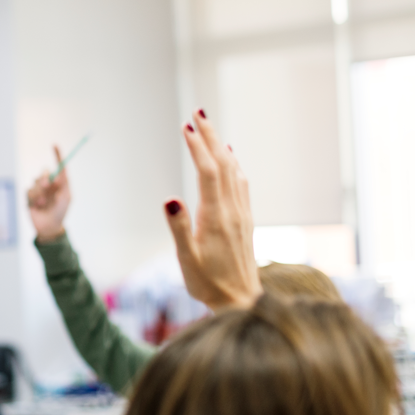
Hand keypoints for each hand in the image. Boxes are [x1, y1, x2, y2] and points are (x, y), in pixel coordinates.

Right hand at [27, 144, 70, 242]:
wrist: (49, 227)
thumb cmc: (61, 212)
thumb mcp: (66, 197)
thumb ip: (64, 183)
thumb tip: (60, 171)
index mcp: (59, 183)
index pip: (58, 166)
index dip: (57, 155)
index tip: (54, 145)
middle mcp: (49, 184)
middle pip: (44, 173)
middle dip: (45, 179)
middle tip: (48, 186)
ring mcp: (39, 190)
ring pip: (35, 182)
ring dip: (40, 193)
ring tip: (44, 204)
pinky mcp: (29, 196)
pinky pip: (28, 191)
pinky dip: (33, 198)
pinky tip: (37, 206)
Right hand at [163, 111, 260, 311]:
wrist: (241, 302)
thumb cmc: (208, 283)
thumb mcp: (186, 259)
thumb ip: (178, 227)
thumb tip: (169, 198)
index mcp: (216, 217)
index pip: (208, 172)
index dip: (198, 147)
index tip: (187, 126)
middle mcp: (232, 211)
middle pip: (223, 164)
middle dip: (210, 137)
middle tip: (198, 113)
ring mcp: (241, 214)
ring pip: (233, 171)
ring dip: (221, 146)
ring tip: (209, 127)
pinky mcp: (244, 221)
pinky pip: (241, 184)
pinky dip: (233, 165)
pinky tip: (230, 158)